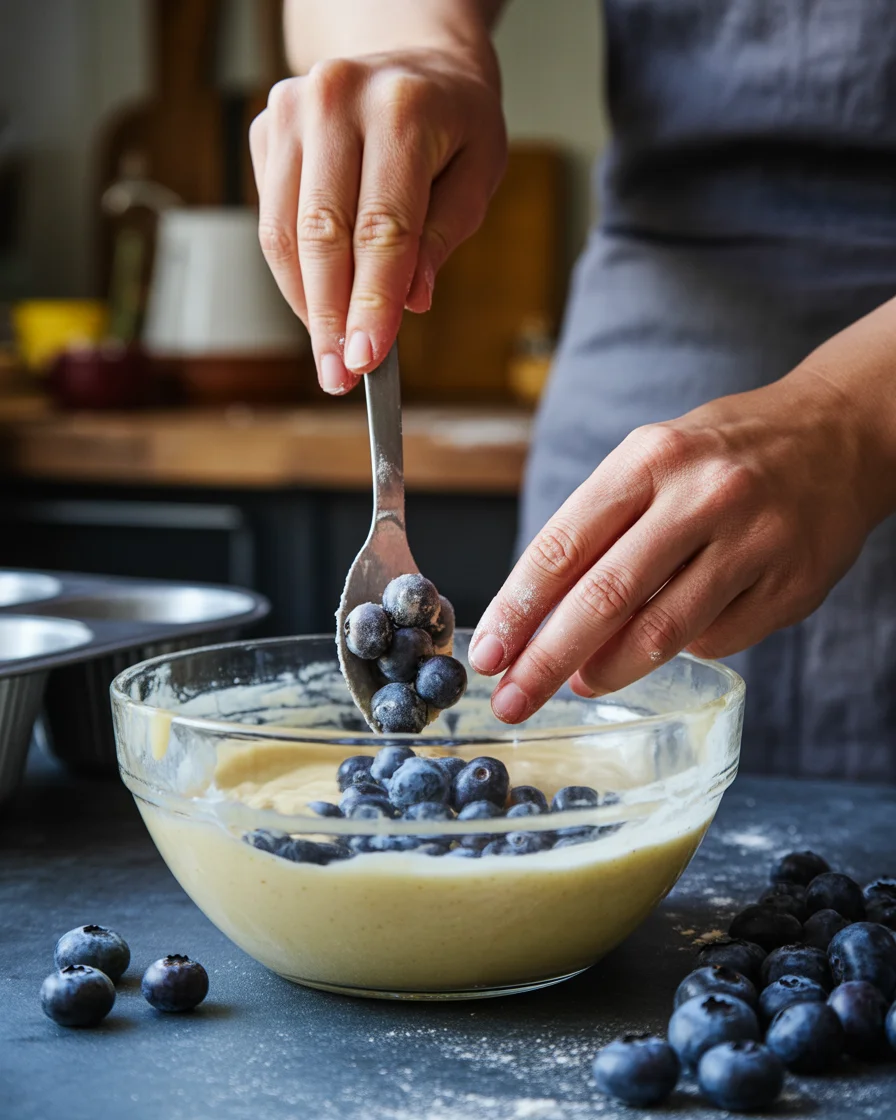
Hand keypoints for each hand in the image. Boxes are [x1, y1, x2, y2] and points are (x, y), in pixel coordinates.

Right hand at [249, 48, 505, 393]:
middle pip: (323, 235)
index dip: (372, 302)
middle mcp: (336, 100)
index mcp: (402, 110)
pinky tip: (319, 301)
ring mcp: (292, 110)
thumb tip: (411, 300)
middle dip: (330, 317)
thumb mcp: (478, 172)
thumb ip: (444, 236)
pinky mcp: (267, 129)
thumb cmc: (453, 121)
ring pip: (285, 234)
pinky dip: (294, 273)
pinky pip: (271, 221)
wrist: (411, 57)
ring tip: (329, 350)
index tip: (367, 358)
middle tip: (339, 374)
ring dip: (306, 304)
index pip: (383, 228)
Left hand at [469, 365, 888, 722]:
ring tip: (578, 683)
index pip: (564, 546)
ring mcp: (752, 543)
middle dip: (547, 660)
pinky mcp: (790, 586)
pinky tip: (666, 640)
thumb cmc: (719, 454)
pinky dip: (677, 651)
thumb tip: (541, 622)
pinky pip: (714, 640)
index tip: (488, 653)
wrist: (837, 433)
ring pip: (661, 632)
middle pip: (605, 598)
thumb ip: (600, 532)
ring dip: (606, 670)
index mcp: (649, 459)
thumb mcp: (650, 461)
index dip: (518, 608)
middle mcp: (701, 497)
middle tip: (513, 700)